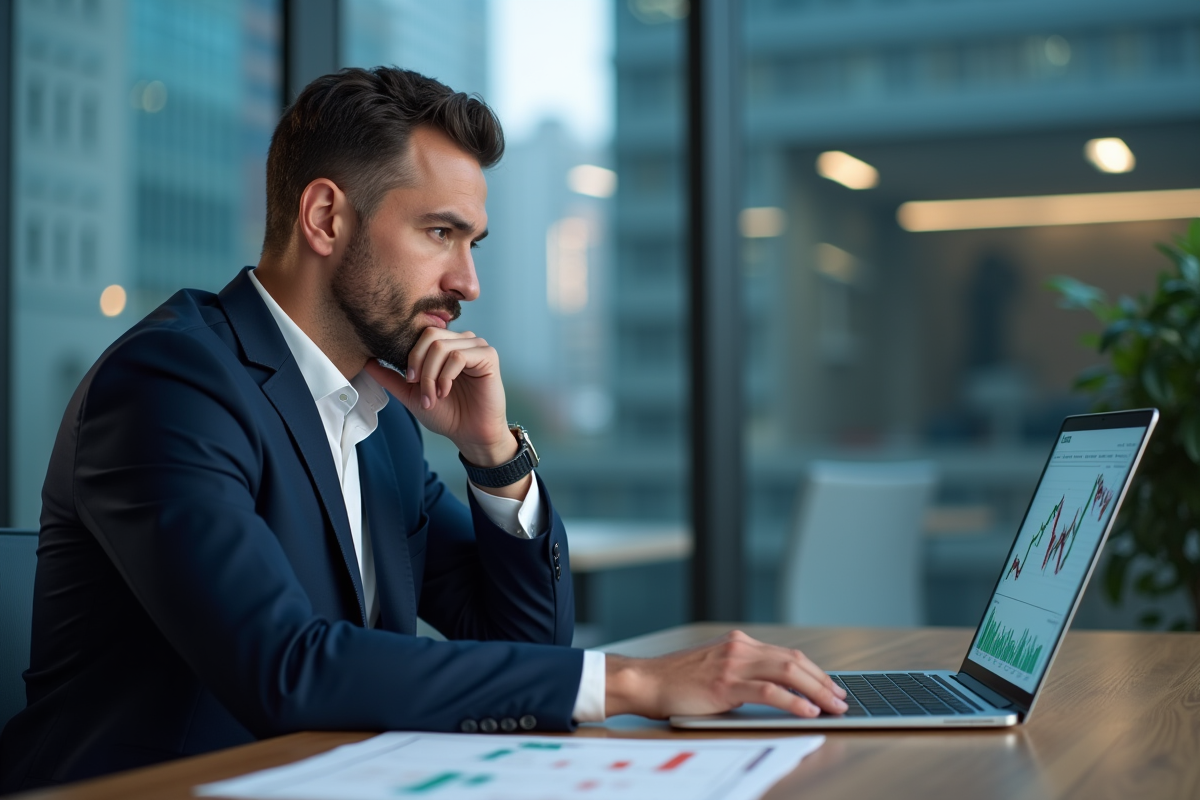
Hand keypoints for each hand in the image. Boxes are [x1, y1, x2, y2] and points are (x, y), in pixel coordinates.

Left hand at [363, 327, 517, 472]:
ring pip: (442, 346)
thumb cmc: (446, 414)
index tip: (409, 380)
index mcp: (446, 344)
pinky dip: (446, 376)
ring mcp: (476, 346)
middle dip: (420, 365)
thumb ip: (391, 377)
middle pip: (430, 335)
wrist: (469, 434)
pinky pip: (459, 356)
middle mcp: (461, 340)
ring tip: (434, 396)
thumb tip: (366, 361)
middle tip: (419, 389)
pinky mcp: (488, 356)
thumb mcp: (411, 394)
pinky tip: (446, 392)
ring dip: (431, 376)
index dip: (410, 356)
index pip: (421, 333)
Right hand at [603, 630, 847, 718]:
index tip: (832, 687)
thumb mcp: (715, 668)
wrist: (646, 681)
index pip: (788, 655)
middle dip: (823, 681)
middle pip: (794, 661)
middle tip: (841, 699)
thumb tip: (777, 690)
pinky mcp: (726, 684)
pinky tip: (807, 711)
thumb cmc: (677, 681)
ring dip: (816, 691)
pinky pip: (769, 691)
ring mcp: (733, 664)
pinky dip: (793, 701)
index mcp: (739, 643)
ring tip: (832, 707)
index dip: (815, 672)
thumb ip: (742, 672)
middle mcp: (739, 647)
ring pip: (788, 672)